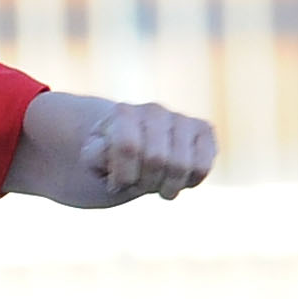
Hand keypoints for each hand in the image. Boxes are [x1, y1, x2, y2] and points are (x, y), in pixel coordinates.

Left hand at [79, 101, 215, 201]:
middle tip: (136, 184)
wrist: (130, 148)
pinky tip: (176, 180)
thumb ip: (96, 154)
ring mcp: (182, 119)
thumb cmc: (109, 159)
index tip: (114, 183)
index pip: (129, 147)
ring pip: (182, 166)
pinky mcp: (204, 131)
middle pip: (157, 159)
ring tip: (155, 185)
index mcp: (123, 114)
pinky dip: (189, 183)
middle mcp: (154, 110)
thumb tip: (110, 149)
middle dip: (144, 184)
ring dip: (165, 188)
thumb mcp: (92, 160)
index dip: (122, 176)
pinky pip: (203, 167)